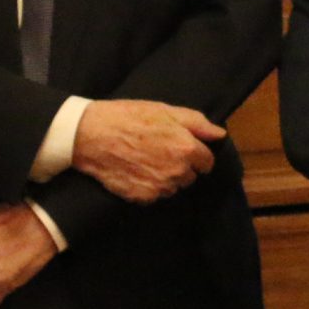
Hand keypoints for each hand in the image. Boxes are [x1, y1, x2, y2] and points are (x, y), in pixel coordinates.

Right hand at [72, 99, 222, 202]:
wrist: (89, 135)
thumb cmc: (126, 117)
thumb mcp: (164, 110)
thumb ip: (197, 123)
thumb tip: (219, 135)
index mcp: (186, 149)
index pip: (207, 161)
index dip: (195, 153)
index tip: (180, 147)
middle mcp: (177, 172)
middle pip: (190, 176)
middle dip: (181, 166)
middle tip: (158, 151)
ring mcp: (159, 187)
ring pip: (173, 187)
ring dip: (165, 177)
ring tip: (144, 161)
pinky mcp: (142, 198)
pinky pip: (154, 195)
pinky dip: (148, 187)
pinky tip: (134, 171)